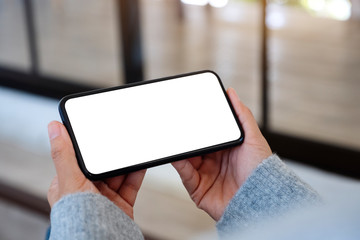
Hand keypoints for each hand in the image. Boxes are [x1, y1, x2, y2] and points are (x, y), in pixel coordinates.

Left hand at [47, 121, 145, 218]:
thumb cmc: (79, 219)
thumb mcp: (69, 180)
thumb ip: (63, 154)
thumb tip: (53, 127)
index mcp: (68, 186)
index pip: (77, 159)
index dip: (87, 147)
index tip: (96, 133)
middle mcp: (86, 192)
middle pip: (100, 166)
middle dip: (110, 154)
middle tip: (119, 139)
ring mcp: (105, 199)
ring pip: (117, 174)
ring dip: (124, 163)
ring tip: (132, 149)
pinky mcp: (121, 205)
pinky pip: (130, 185)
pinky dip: (136, 173)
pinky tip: (140, 163)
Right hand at [172, 88, 271, 220]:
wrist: (259, 201)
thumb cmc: (261, 172)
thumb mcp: (254, 138)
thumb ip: (242, 115)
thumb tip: (232, 93)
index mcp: (225, 149)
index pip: (207, 134)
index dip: (198, 125)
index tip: (190, 114)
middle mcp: (214, 162)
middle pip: (195, 146)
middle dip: (186, 137)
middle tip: (178, 125)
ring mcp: (205, 175)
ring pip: (187, 159)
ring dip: (180, 149)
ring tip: (173, 138)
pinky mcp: (197, 189)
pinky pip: (185, 174)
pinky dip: (179, 164)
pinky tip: (176, 155)